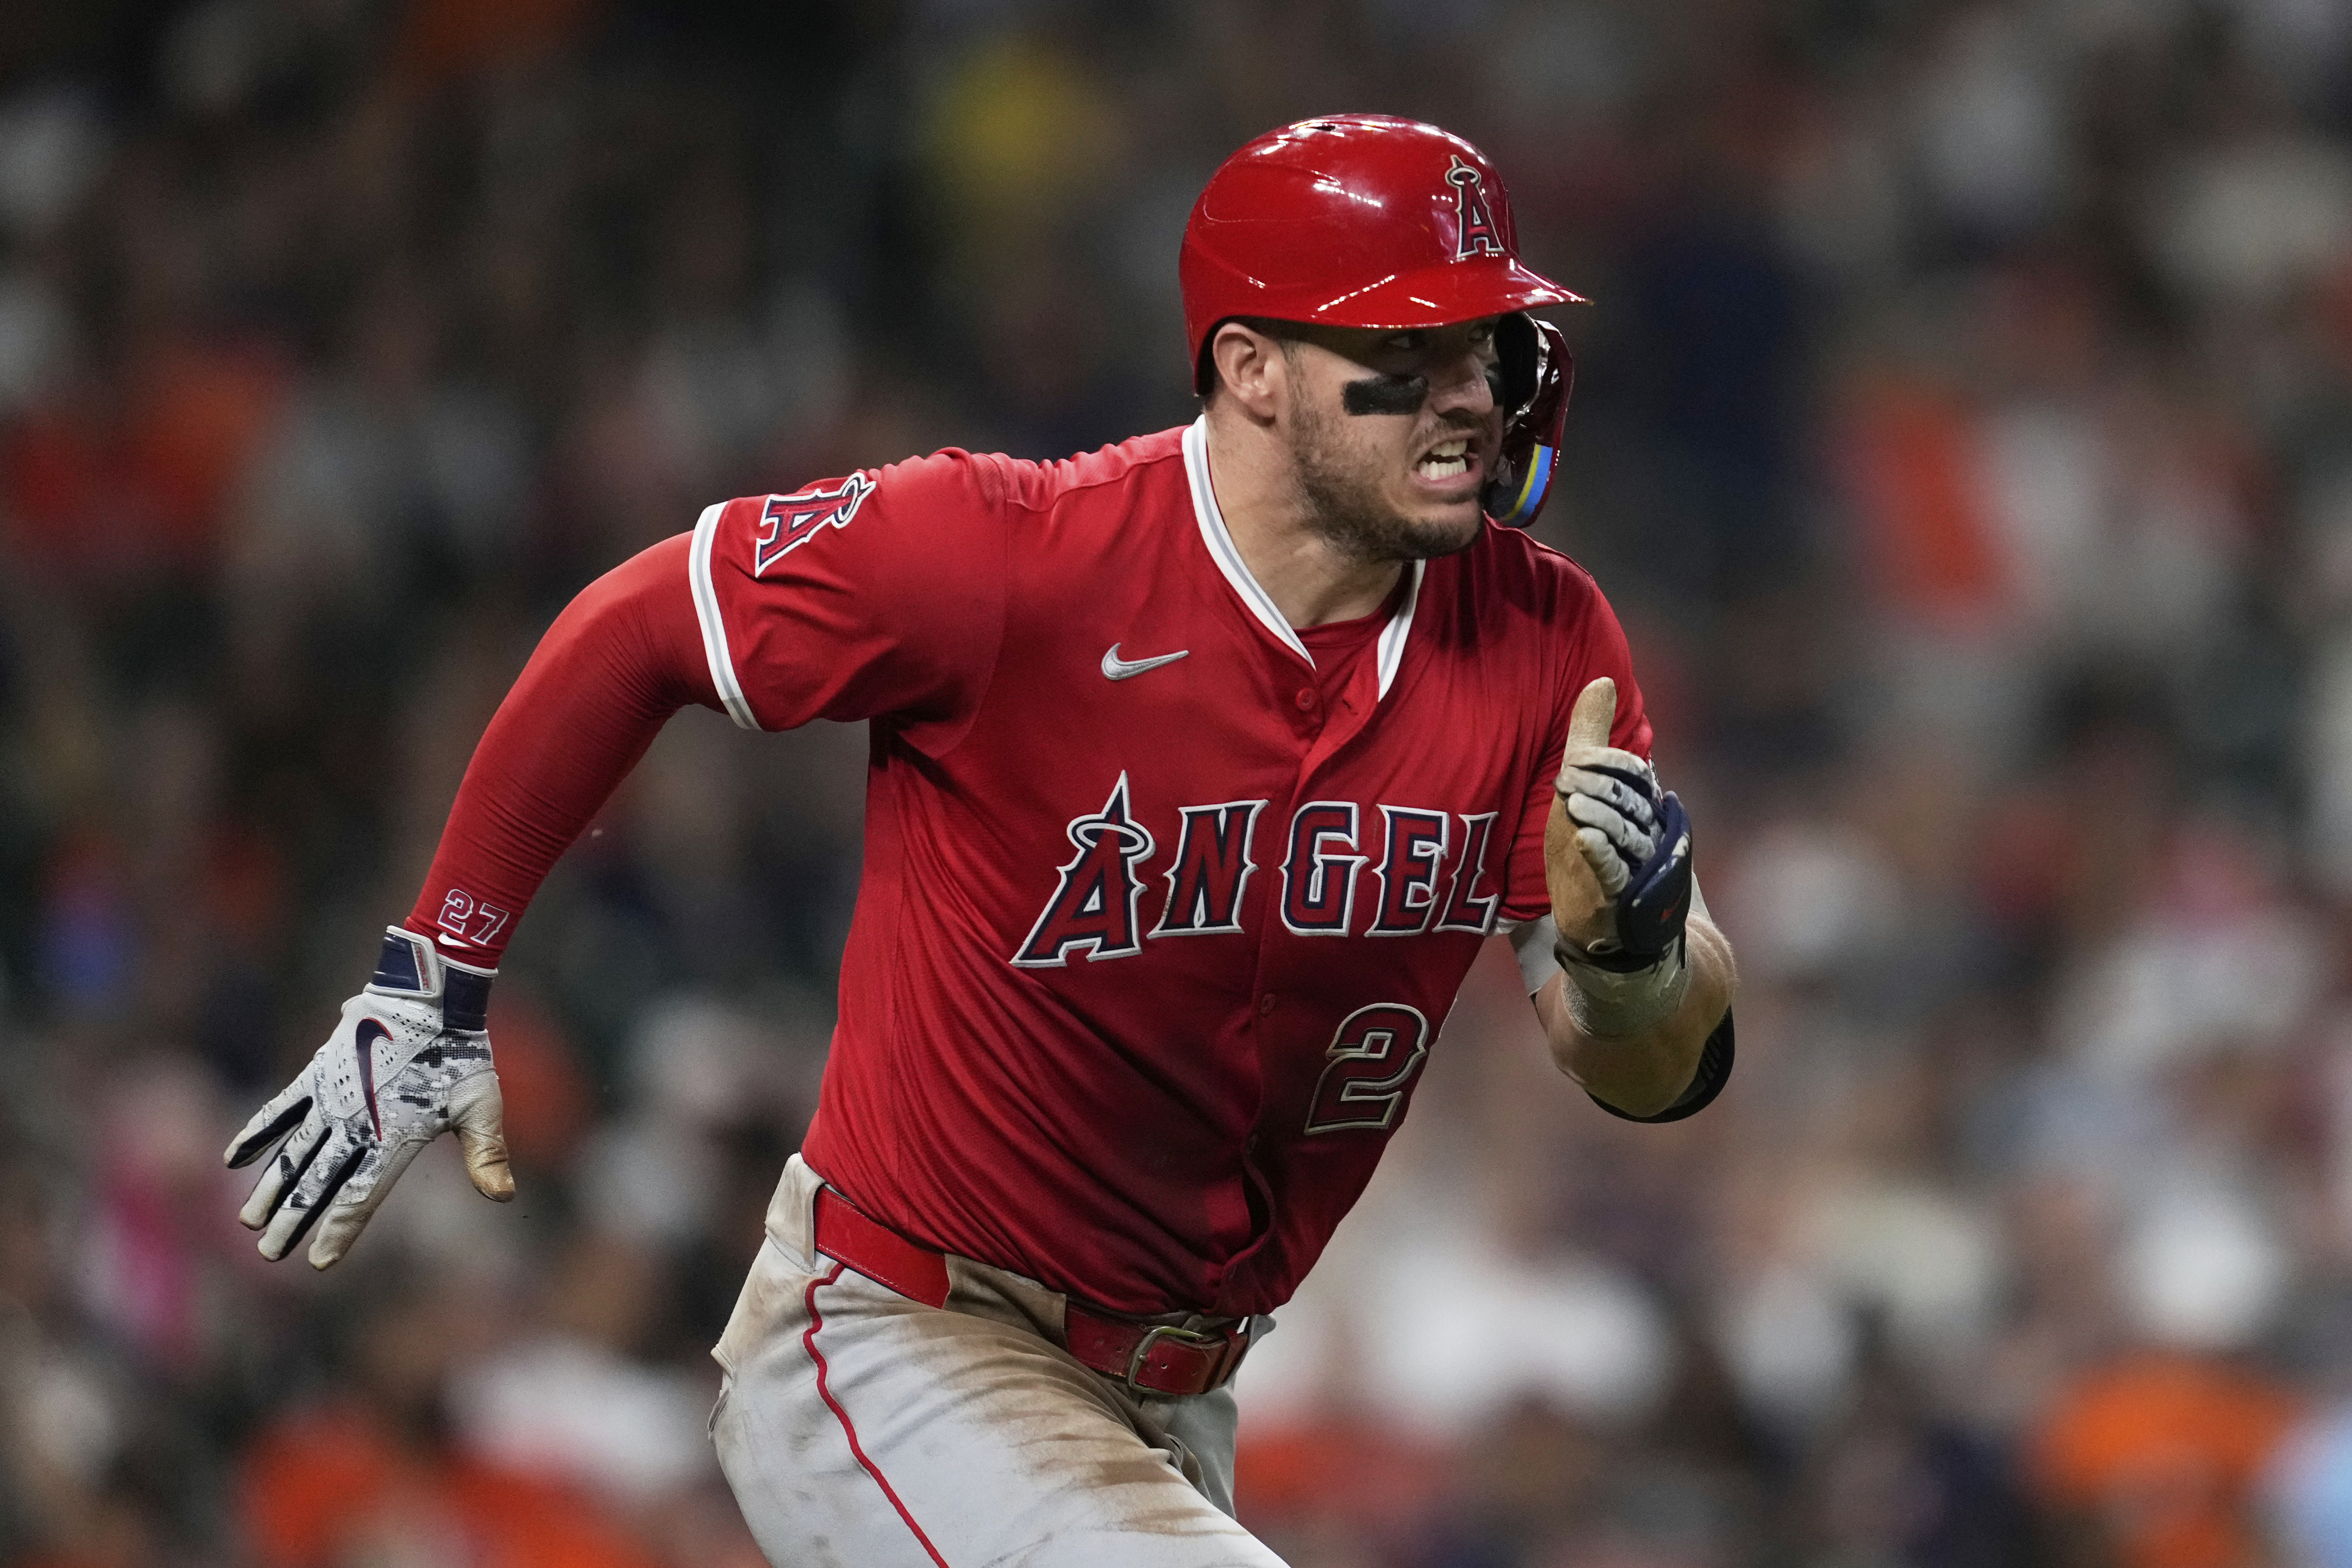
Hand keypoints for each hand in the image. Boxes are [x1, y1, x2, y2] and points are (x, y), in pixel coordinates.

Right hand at [226, 927, 512, 1268]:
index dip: (339, 1230)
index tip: (318, 1261)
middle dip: (294, 1219)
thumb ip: (488, 1153)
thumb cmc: (462, 1053)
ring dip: (271, 1187)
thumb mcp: (482, 1104)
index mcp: (394, 1137)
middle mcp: (356, 1123)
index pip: (361, 1196)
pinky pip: (281, 1108)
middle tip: (269, 1254)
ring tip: (249, 1220)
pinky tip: (233, 1159)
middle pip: (318, 1182)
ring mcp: (332, 1098)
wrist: (430, 996)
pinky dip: (257, 1132)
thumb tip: (505, 1198)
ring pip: (293, 1152)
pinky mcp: (318, 1074)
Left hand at [1545, 678, 1692, 965]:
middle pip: (1627, 801)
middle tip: (1569, 778)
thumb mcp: (1583, 789)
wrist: (1607, 933)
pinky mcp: (1620, 898)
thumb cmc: (1593, 853)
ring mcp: (1636, 867)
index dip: (1606, 764)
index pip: (1630, 775)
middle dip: (1599, 787)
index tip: (1579, 759)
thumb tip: (1601, 679)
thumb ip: (1591, 737)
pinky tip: (1584, 839)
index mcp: (1640, 805)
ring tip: (1572, 803)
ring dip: (1600, 816)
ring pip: (1624, 834)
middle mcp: (1646, 833)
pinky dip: (1601, 855)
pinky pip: (1614, 872)